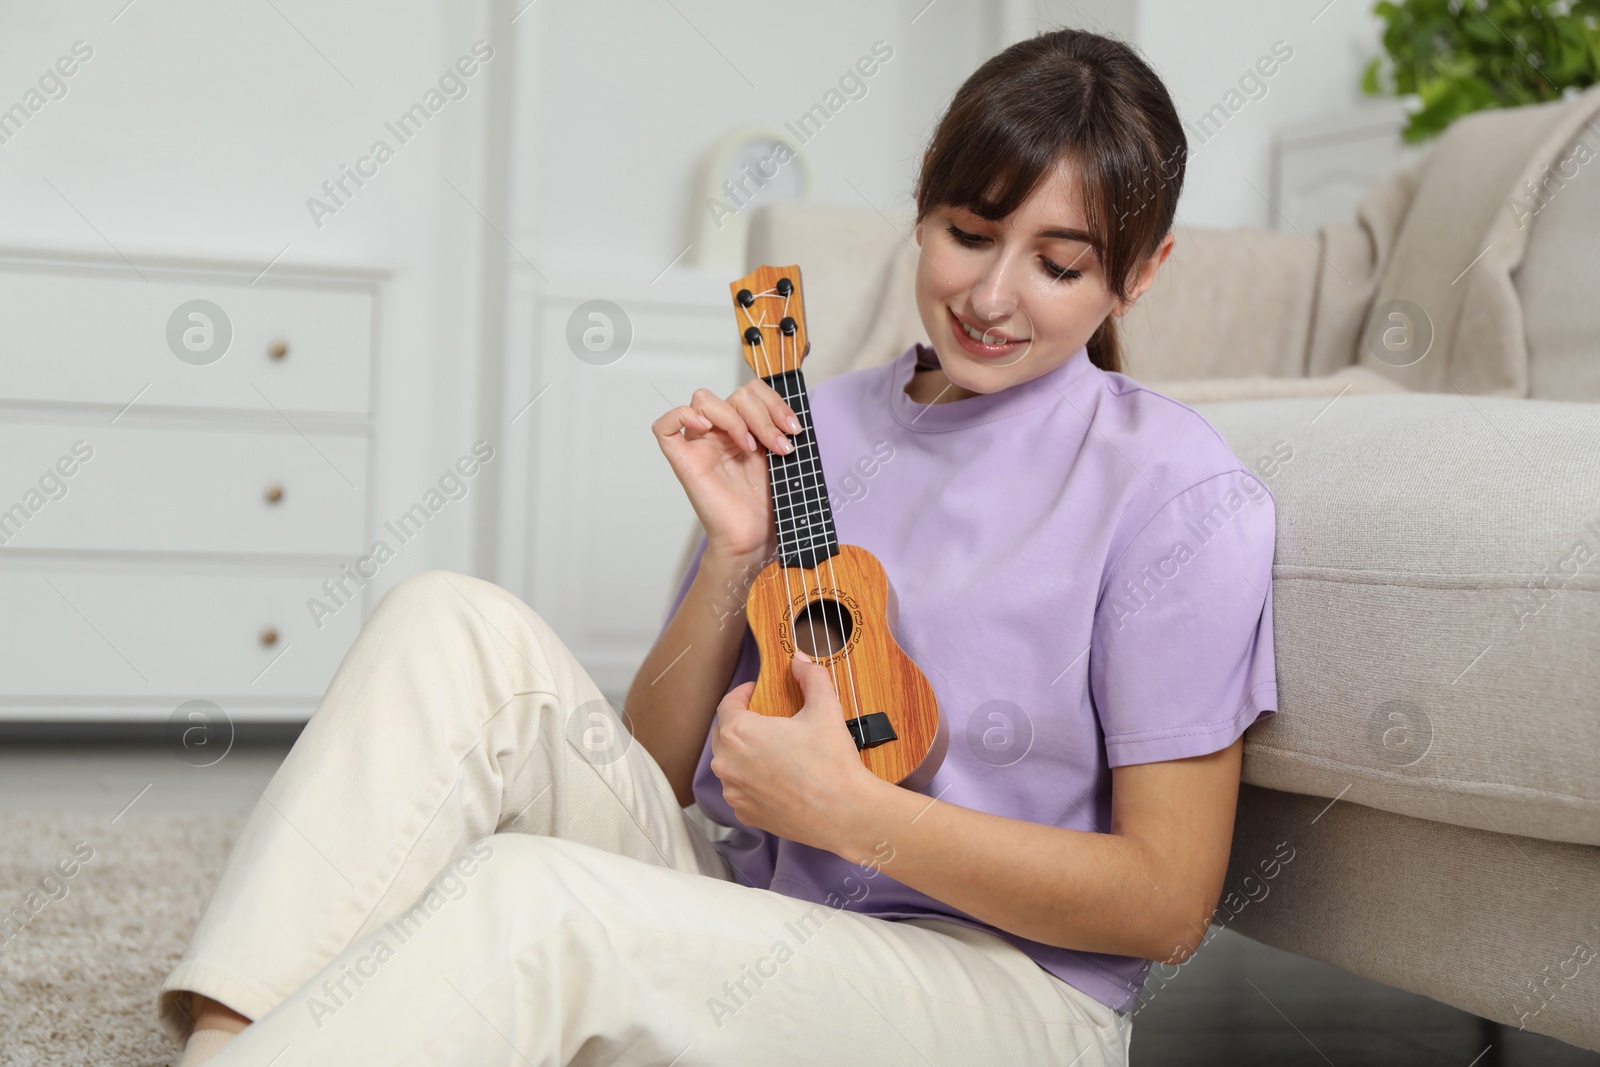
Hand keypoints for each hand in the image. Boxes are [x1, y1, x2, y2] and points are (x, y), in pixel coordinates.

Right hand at [651, 378, 802, 563]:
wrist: (754, 540)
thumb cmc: (765, 508)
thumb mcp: (780, 459)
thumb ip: (778, 430)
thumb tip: (789, 413)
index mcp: (744, 430)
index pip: (751, 392)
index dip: (774, 402)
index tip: (792, 428)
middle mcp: (721, 434)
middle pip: (734, 394)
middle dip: (763, 415)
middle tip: (778, 444)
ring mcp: (700, 446)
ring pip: (704, 399)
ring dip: (735, 417)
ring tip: (751, 446)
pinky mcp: (684, 462)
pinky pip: (665, 427)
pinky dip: (683, 415)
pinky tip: (708, 428)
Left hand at [708, 650, 878, 854]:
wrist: (845, 813)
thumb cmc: (831, 762)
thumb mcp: (825, 708)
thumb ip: (811, 677)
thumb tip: (800, 661)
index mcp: (739, 733)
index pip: (727, 704)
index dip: (742, 694)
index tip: (756, 692)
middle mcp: (727, 764)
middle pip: (724, 734)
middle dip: (741, 723)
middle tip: (766, 720)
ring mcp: (734, 792)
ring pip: (731, 764)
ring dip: (745, 753)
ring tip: (773, 750)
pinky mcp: (745, 813)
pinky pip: (741, 789)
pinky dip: (752, 780)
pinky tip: (777, 778)